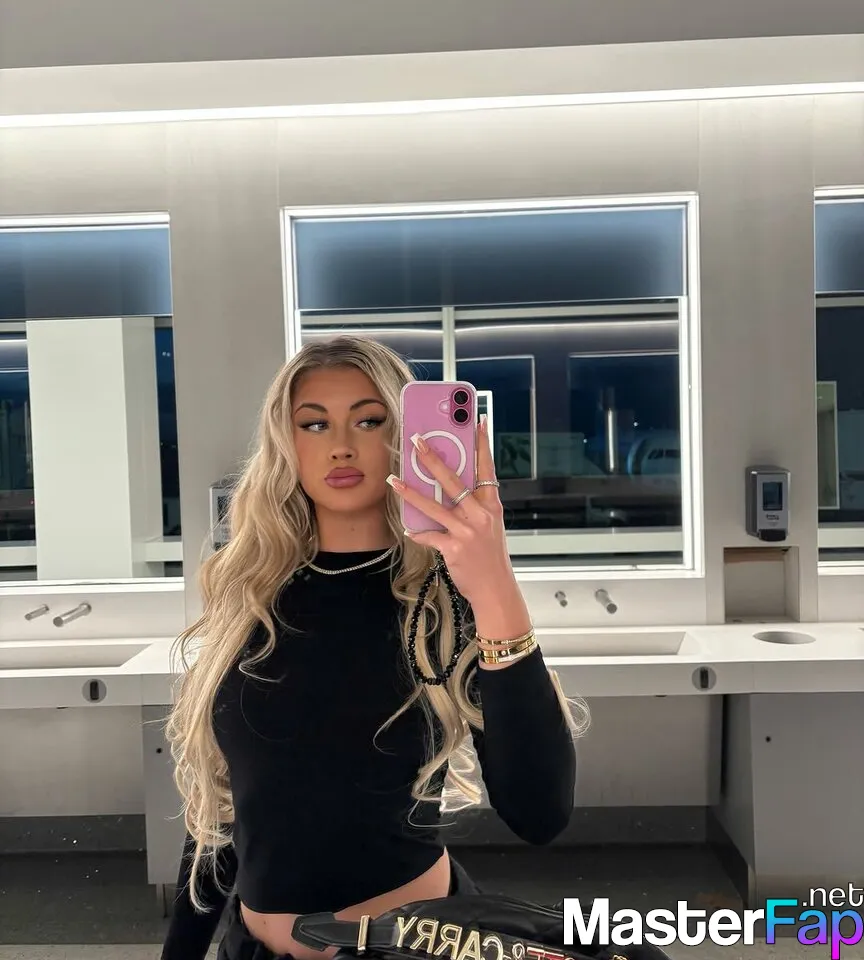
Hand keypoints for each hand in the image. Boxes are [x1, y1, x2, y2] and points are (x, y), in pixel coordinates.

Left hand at [386, 416, 512, 604]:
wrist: (496, 590)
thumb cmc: (491, 558)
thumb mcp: (489, 527)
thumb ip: (473, 508)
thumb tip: (449, 491)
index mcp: (492, 506)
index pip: (487, 468)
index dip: (482, 444)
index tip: (478, 421)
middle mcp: (480, 515)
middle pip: (453, 480)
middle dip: (432, 458)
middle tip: (417, 441)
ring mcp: (467, 531)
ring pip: (434, 505)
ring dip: (410, 491)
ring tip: (394, 479)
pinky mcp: (454, 547)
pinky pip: (429, 535)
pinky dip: (418, 532)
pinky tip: (409, 528)